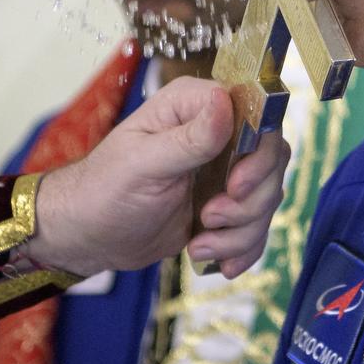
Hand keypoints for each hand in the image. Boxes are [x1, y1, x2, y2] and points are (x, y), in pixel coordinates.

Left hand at [27, 76, 289, 278]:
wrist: (91, 235)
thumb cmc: (103, 190)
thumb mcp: (143, 164)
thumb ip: (188, 139)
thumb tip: (225, 104)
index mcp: (195, 105)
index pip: (256, 114)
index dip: (257, 154)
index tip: (234, 186)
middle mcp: (217, 131)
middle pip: (272, 160)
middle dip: (248, 202)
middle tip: (210, 217)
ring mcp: (224, 169)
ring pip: (267, 198)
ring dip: (239, 231)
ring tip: (198, 244)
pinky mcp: (226, 205)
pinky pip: (258, 226)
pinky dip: (241, 249)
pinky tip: (212, 259)